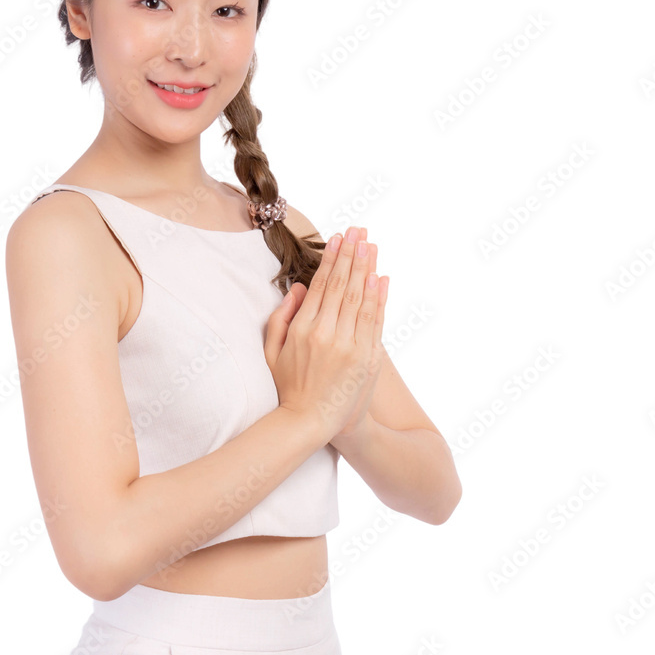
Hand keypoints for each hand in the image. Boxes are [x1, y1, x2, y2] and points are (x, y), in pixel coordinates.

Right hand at [264, 225, 388, 441]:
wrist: (311, 423)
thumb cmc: (287, 386)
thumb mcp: (272, 351)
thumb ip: (282, 317)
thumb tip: (299, 287)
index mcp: (304, 330)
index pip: (322, 285)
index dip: (331, 259)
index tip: (338, 238)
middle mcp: (329, 334)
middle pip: (344, 285)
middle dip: (352, 255)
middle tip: (358, 231)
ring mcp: (351, 346)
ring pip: (362, 298)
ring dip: (368, 268)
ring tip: (371, 245)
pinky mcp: (368, 358)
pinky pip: (375, 321)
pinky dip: (380, 298)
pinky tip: (381, 278)